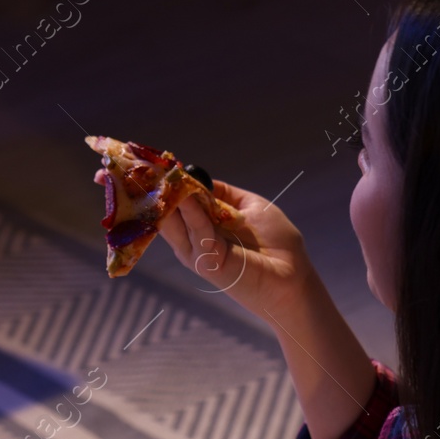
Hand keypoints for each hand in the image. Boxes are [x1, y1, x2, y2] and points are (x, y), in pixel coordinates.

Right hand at [157, 179, 318, 317]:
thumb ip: (223, 194)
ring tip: (163, 175)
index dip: (168, 186)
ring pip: (175, 223)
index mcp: (202, 228)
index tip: (159, 164)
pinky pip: (197, 232)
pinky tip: (187, 194)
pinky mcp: (207, 263)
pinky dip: (191, 212)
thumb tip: (197, 178)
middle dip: (159, 191)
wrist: (292, 274)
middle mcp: (193, 241)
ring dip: (169, 198)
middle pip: (167, 214)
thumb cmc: (275, 243)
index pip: (176, 205)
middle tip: (147, 167)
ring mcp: (197, 254)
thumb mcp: (248, 207)